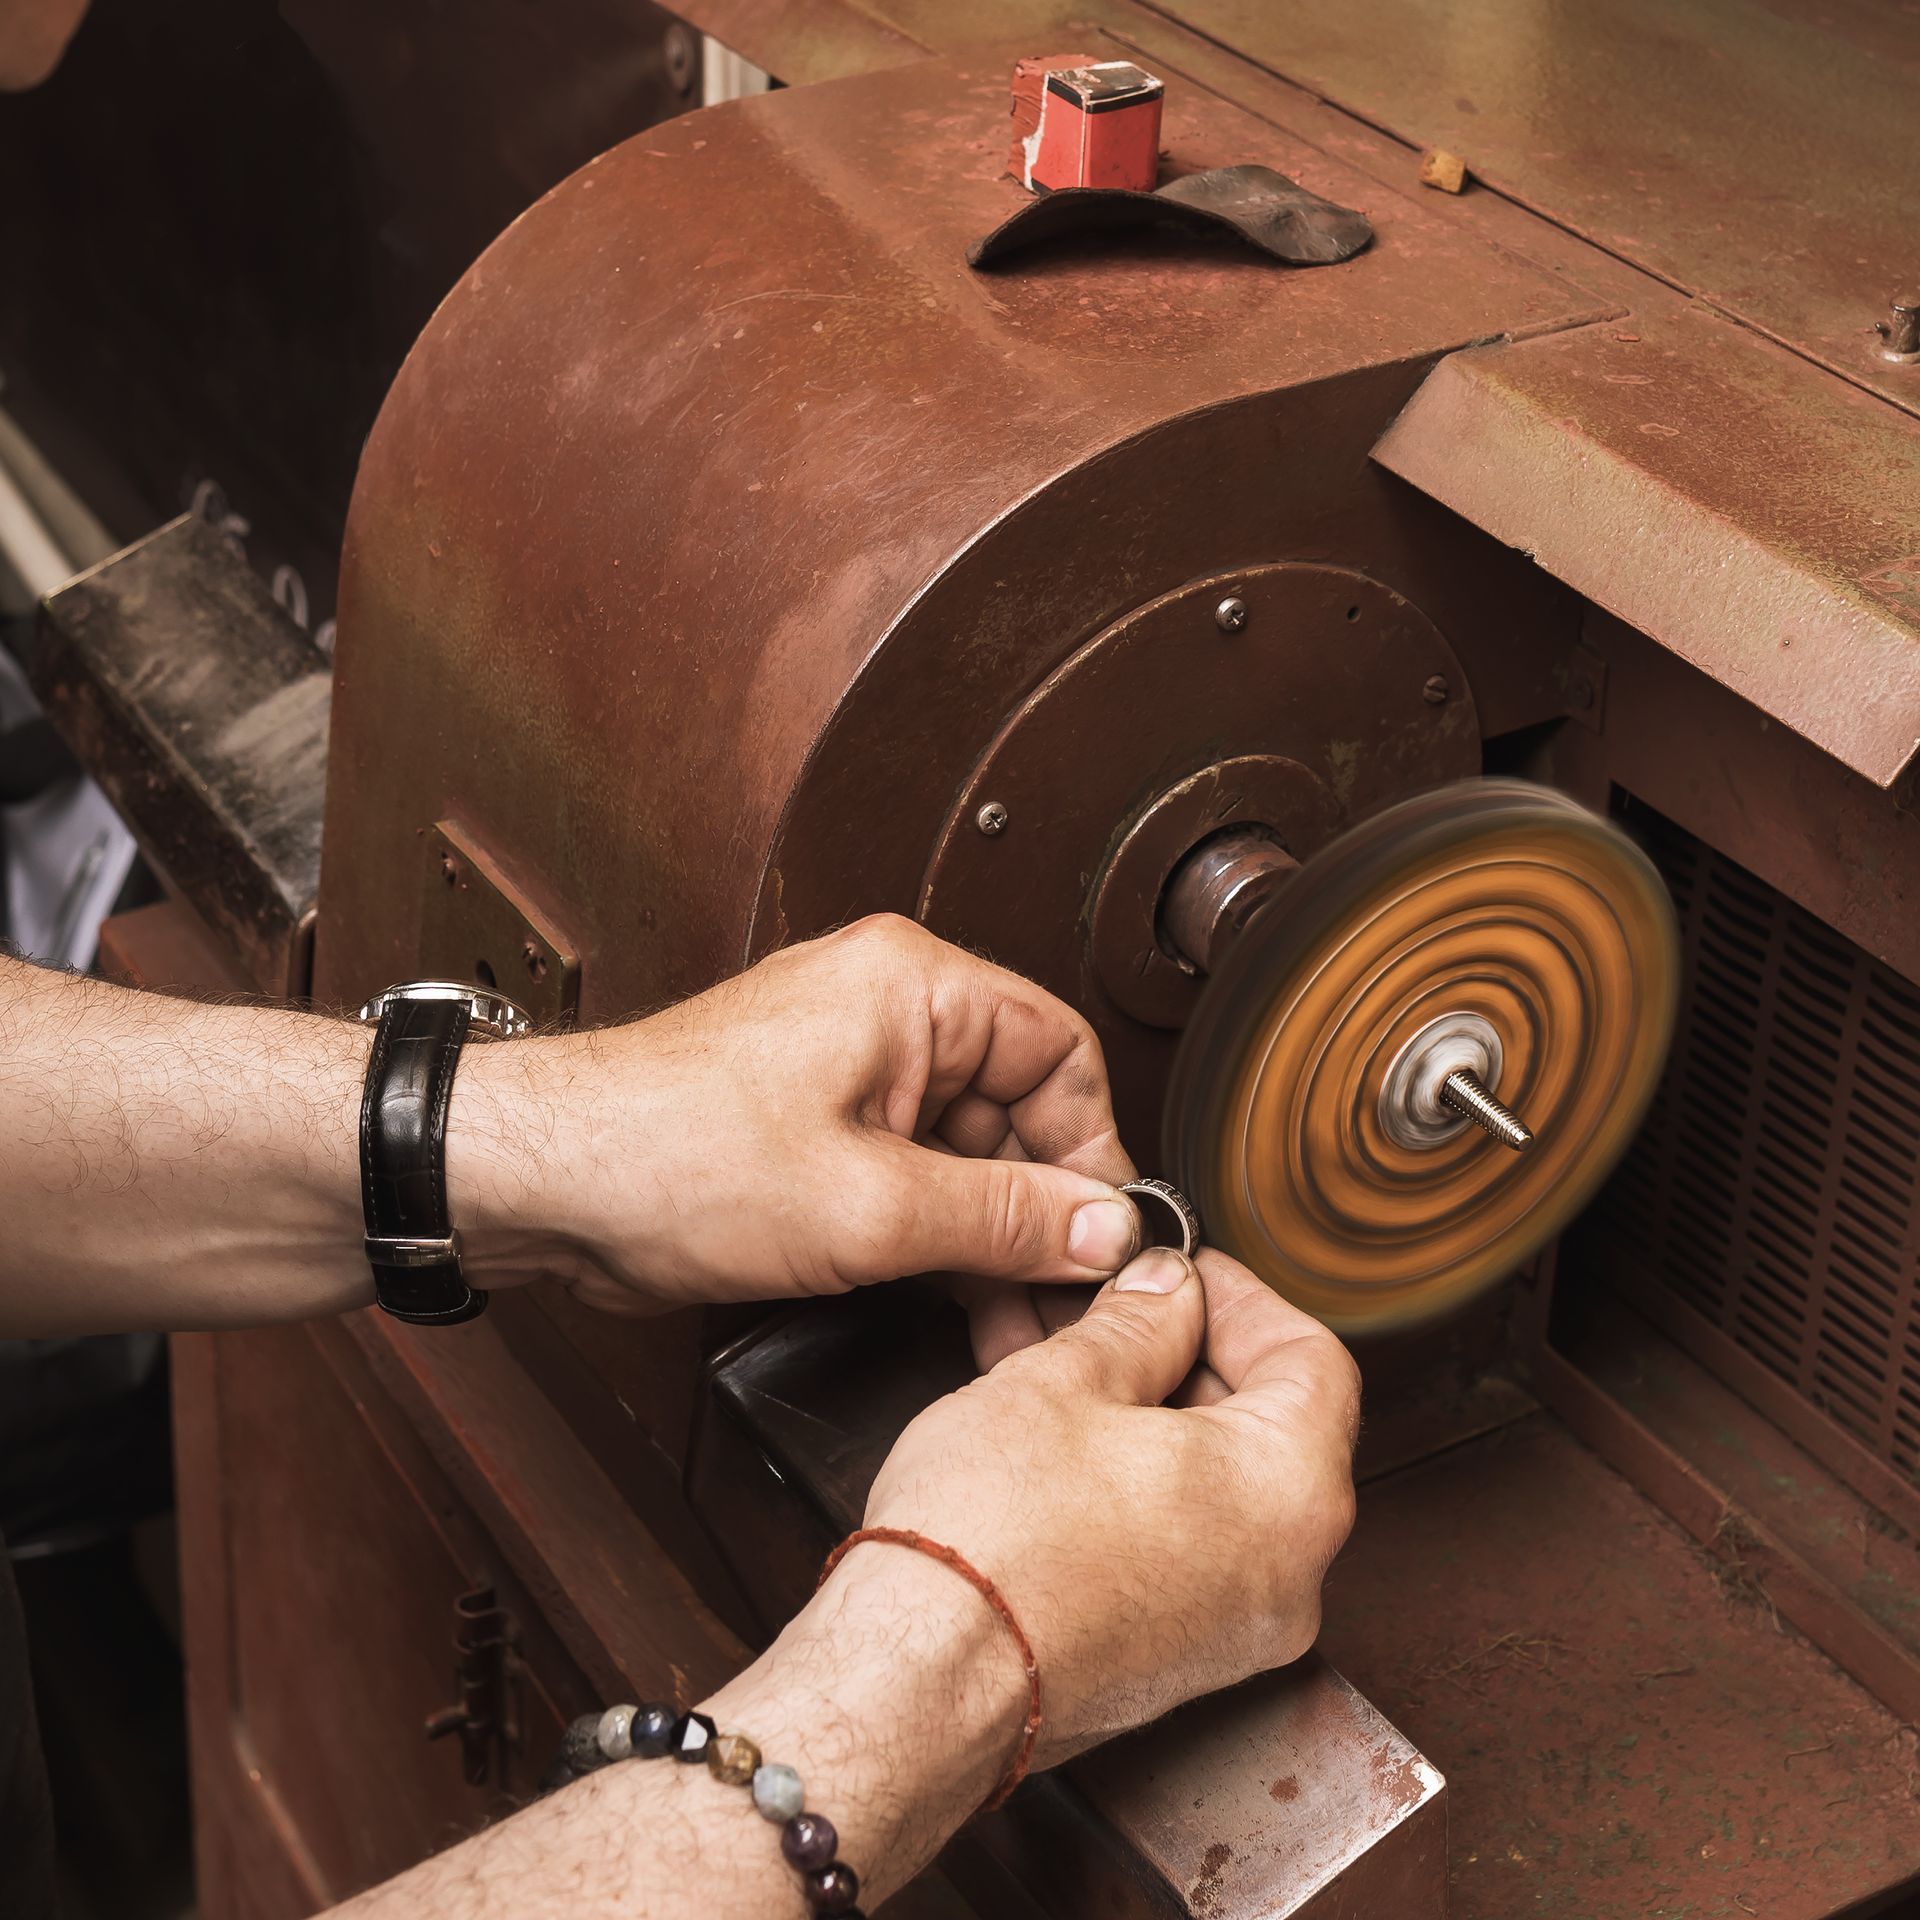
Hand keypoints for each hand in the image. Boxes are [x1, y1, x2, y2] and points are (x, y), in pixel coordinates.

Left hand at [450, 915, 1142, 1312]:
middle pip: (1016, 1108)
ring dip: (993, 1237)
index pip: (1059, 1052)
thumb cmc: (666, 1152)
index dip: (1094, 1148)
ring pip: (965, 1150)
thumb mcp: (870, 1208)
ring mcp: (850, 1069)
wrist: (541, 1183)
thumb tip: (1100, 1228)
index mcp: (912, 986)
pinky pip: (911, 1172)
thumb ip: (1003, 1218)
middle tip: (1066, 1296)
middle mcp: (887, 1012)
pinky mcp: (817, 1124)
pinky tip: (965, 1305)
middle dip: (1043, 1209)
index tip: (1107, 1232)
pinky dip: (939, 1236)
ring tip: (1019, 1322)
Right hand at [861, 1245, 1360, 1763]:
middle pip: (1264, 1422)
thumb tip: (1165, 1292)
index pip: (1311, 1359)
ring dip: (1141, 1405)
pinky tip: (1054, 1424)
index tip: (1178, 1269)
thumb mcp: (1066, 1380)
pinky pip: (1177, 1537)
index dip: (1239, 1296)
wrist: (918, 1683)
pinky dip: (1129, 1474)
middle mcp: (1285, 1577)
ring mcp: (1230, 1629)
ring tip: (1058, 1351)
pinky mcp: (1170, 1659)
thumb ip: (1138, 1321)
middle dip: (1176, 1347)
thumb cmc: (993, 1545)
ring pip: (1210, 1481)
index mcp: (1291, 1496)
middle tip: (1107, 1302)